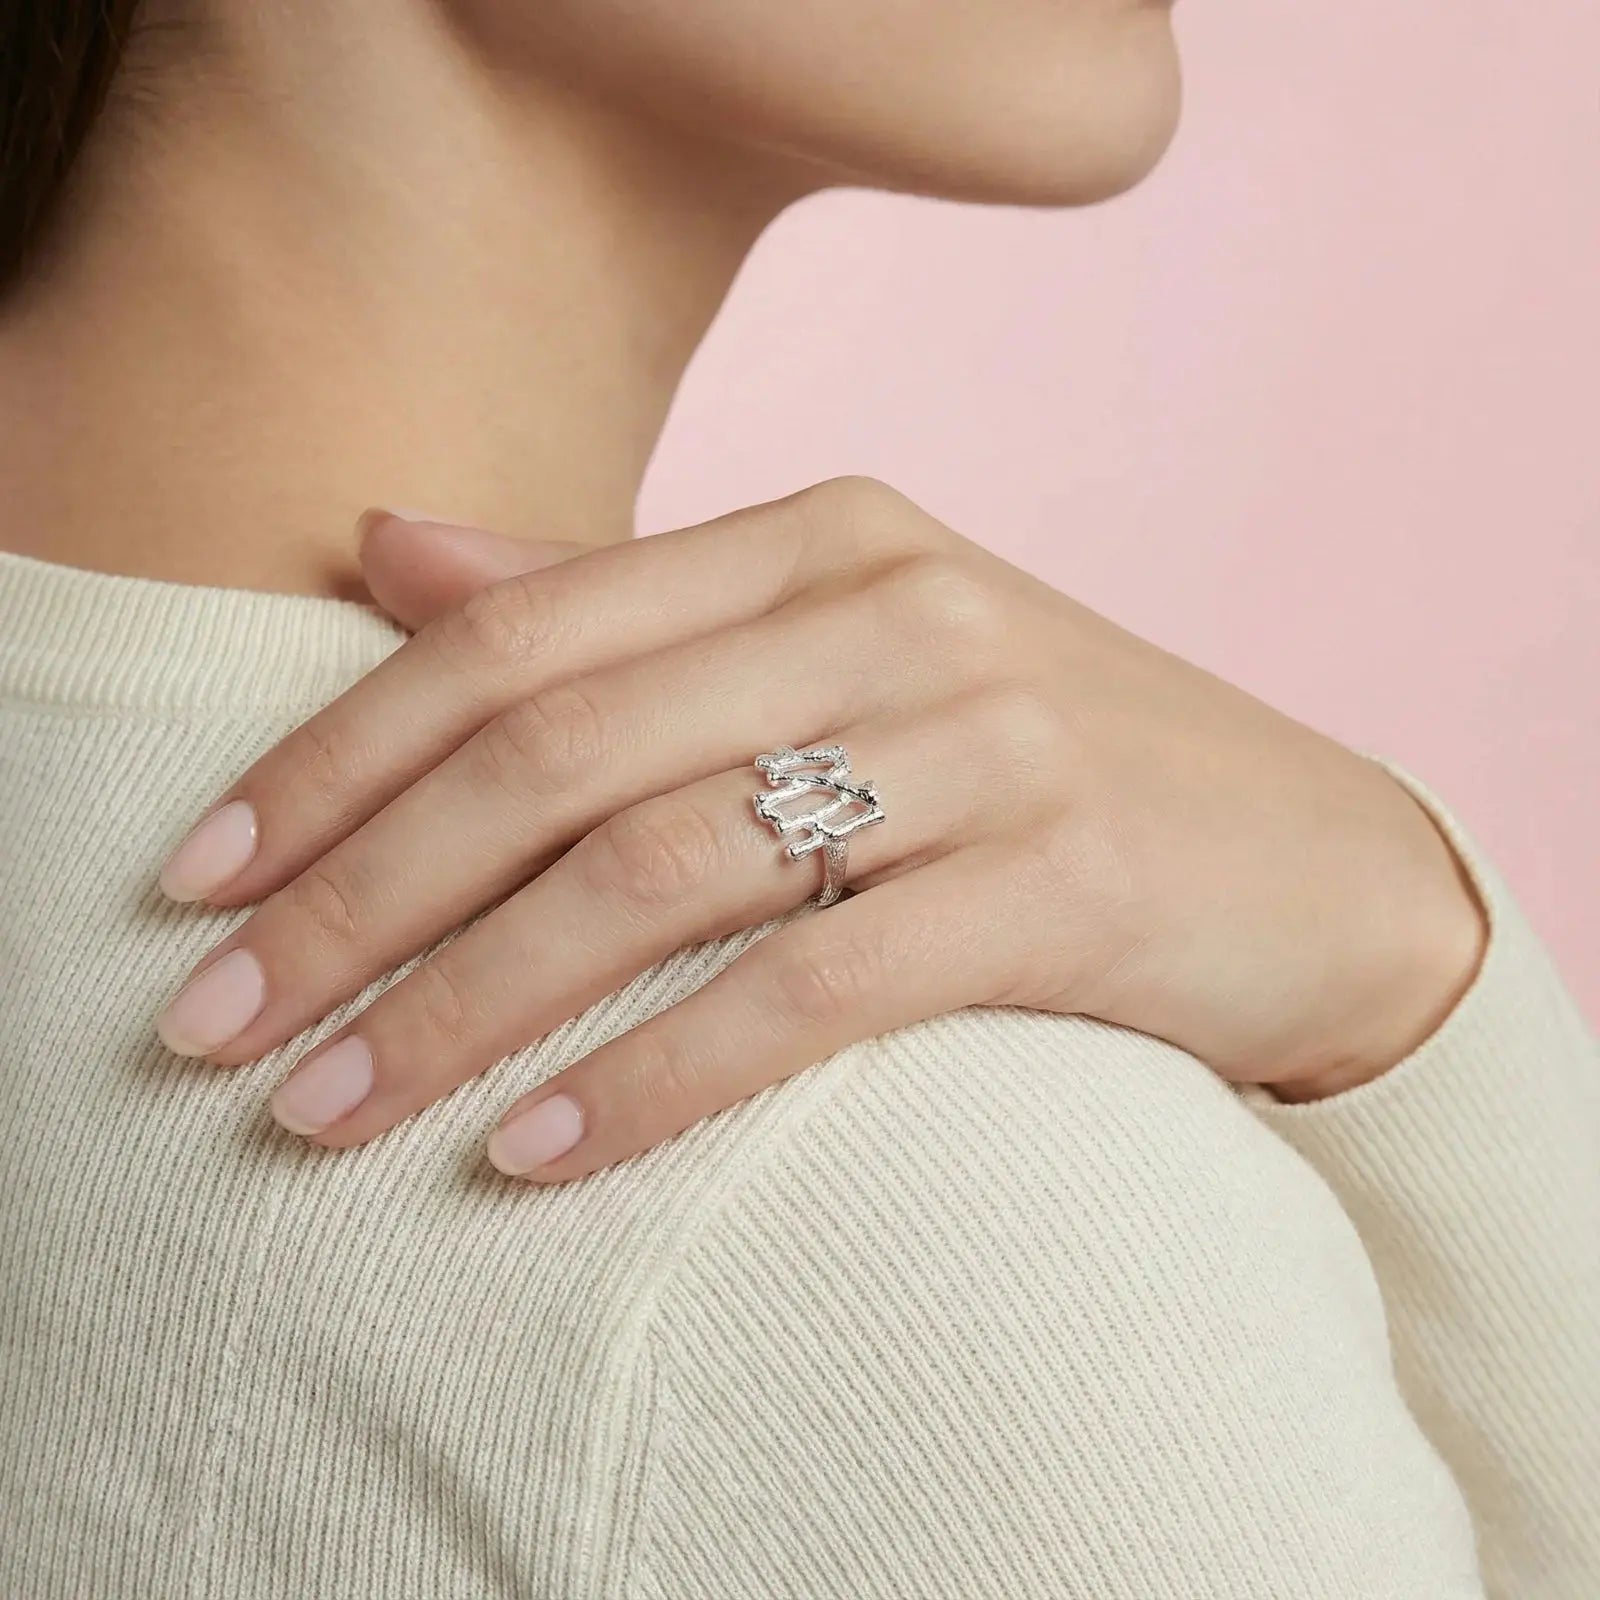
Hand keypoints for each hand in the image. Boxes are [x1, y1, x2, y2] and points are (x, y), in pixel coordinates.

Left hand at [153, 479, 1485, 1179]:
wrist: (1304, 859)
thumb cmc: (1038, 763)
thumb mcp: (833, 652)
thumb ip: (617, 607)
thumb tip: (391, 552)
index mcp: (814, 535)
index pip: (509, 634)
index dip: (331, 760)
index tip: (200, 883)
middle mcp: (893, 605)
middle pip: (555, 753)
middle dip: (357, 901)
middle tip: (220, 1027)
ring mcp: (987, 733)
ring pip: (659, 868)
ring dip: (468, 1004)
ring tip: (333, 1114)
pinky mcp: (1065, 877)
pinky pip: (811, 988)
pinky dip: (658, 1075)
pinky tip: (539, 1153)